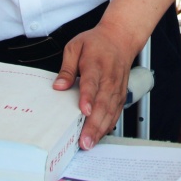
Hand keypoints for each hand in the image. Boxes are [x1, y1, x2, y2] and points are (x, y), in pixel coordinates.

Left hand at [54, 21, 137, 148]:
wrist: (121, 38)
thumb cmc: (96, 43)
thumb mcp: (75, 47)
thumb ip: (67, 68)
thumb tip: (59, 86)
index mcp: (96, 64)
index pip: (92, 83)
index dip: (88, 98)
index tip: (84, 111)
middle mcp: (109, 78)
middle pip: (102, 103)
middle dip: (94, 123)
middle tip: (84, 140)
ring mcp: (117, 87)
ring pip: (110, 111)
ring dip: (101, 129)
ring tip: (90, 143)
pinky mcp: (121, 94)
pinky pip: (116, 112)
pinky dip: (109, 125)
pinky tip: (99, 136)